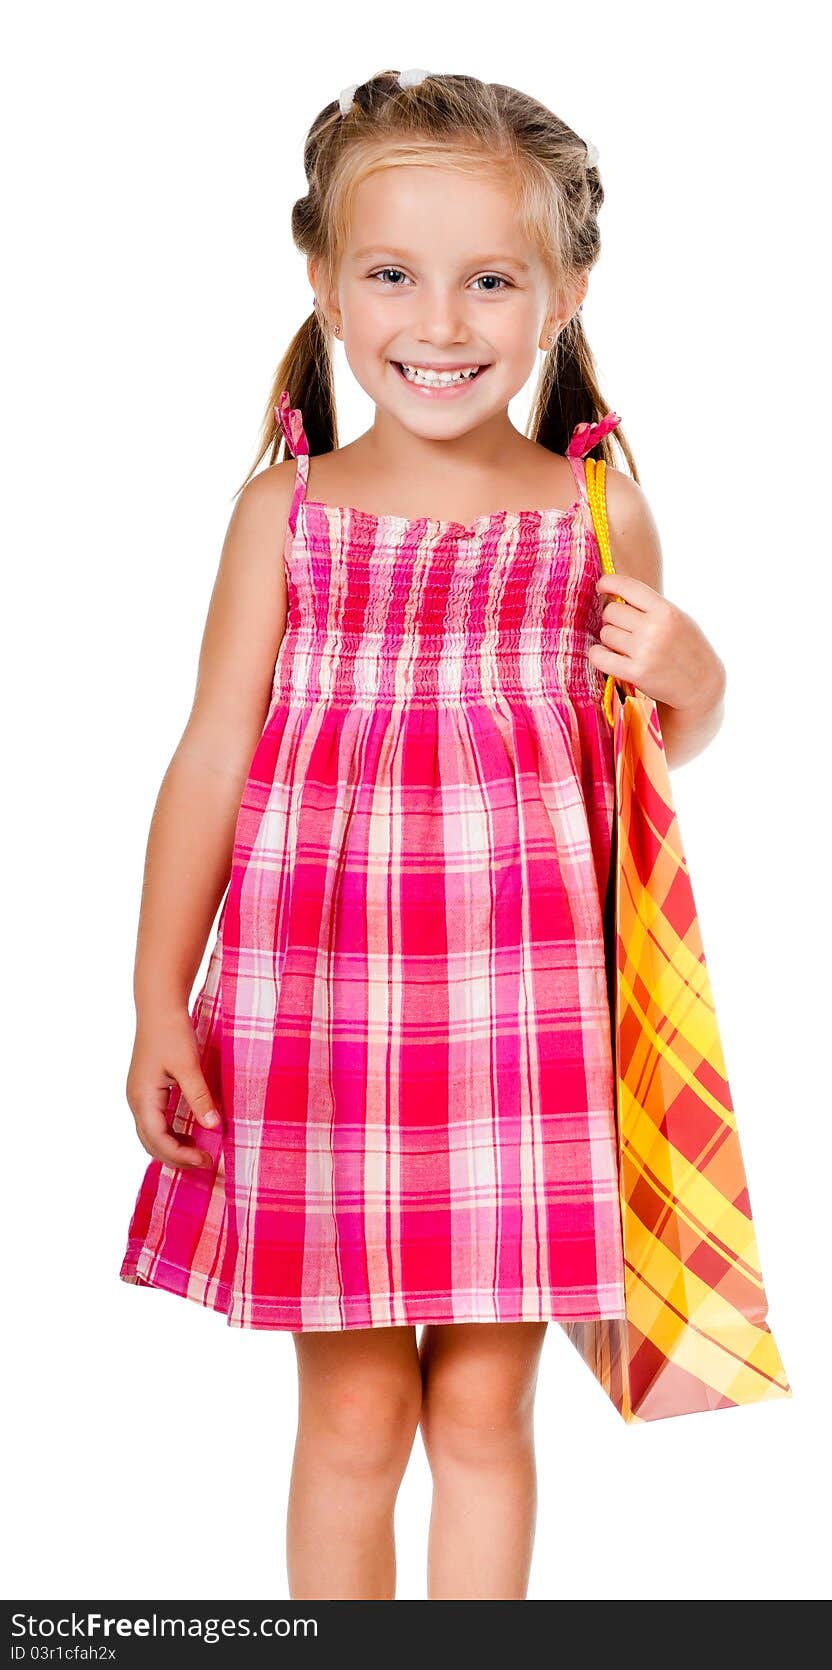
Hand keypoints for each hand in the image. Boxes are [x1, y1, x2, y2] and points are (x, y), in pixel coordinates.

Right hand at [126, 1008, 223, 1172]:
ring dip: (172, 1147)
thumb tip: (213, 1127)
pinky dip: (169, 1133)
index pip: (158, 1140)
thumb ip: (199, 1097)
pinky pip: (154, 1121)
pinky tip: (189, 1132)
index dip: (181, 1155)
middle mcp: (136, 1100)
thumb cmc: (172, 1032)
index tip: (205, 1160)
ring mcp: (139, 1095)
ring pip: (150, 1134)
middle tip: (205, 1162)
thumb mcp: (189, 1065)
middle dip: (176, 1157)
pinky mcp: (146, 1089)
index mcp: (143, 1098)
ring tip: (199, 1151)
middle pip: (151, 1143)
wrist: (159, 1007)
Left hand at [590, 573, 724, 711]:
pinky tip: (605, 656)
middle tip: (622, 629)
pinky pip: (599, 657)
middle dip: (612, 619)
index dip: (608, 583)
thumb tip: (615, 593)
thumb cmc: (687, 648)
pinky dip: (598, 655)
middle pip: (611, 611)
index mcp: (666, 610)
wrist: (702, 685)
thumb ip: (651, 606)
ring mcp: (645, 651)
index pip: (627, 586)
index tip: (602, 587)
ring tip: (624, 646)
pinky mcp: (636, 672)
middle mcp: (655, 628)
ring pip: (605, 633)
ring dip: (609, 639)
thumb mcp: (678, 619)